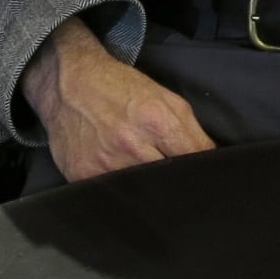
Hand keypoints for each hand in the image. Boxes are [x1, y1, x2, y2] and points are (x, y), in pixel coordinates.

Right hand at [21, 18, 212, 180]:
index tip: (200, 180)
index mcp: (156, 121)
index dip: (199, 174)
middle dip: (173, 185)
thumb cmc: (120, 89)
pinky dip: (117, 190)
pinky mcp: (81, 176)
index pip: (193, 163)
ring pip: (139, 194)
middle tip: (170, 182)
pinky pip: (109, 195)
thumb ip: (193, 134)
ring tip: (139, 172)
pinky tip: (115, 174)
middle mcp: (130, 145)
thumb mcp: (166, 99)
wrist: (67, 83)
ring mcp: (104, 164)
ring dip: (145, 190)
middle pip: (167, 184)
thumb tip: (212, 165)